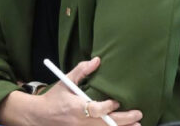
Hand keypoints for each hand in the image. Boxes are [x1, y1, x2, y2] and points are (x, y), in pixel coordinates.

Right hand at [0, 58, 142, 125]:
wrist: (41, 116)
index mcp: (76, 107)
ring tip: (137, 124)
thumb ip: (81, 71)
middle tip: (138, 114)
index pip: (96, 110)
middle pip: (107, 124)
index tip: (116, 101)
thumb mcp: (65, 81)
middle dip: (125, 120)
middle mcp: (81, 121)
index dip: (108, 107)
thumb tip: (97, 60)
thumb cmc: (54, 98)